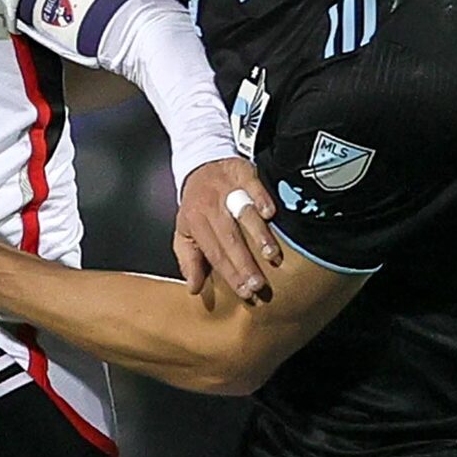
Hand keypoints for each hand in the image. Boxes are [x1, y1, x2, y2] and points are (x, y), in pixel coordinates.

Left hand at [175, 158, 282, 300]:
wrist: (201, 164)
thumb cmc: (196, 205)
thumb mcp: (184, 232)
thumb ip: (189, 261)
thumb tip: (193, 288)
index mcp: (196, 222)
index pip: (214, 253)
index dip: (230, 274)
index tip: (246, 292)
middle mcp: (211, 206)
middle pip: (229, 238)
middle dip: (245, 263)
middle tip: (259, 284)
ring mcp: (227, 188)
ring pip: (243, 213)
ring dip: (259, 234)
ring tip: (271, 256)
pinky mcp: (242, 172)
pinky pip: (253, 185)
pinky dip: (262, 198)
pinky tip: (270, 214)